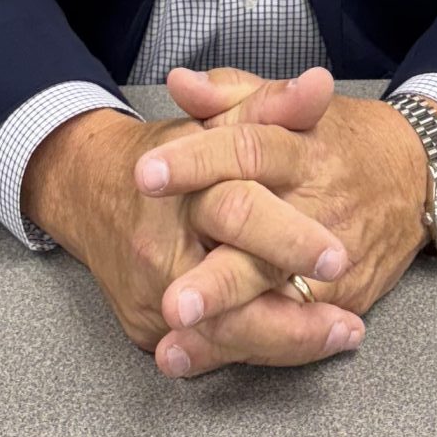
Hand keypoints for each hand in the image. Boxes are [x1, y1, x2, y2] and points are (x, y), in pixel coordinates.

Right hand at [21, 85, 362, 375]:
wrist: (89, 189)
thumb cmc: (170, 155)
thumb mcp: (219, 120)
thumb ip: (272, 105)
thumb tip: (319, 86)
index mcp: (185, 188)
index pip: (237, 210)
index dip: (288, 236)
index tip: (337, 256)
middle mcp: (162, 246)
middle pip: (229, 281)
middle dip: (290, 311)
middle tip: (346, 320)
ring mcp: (151, 294)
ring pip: (223, 332)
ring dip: (288, 338)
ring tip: (342, 333)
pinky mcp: (149, 330)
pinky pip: (208, 350)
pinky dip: (257, 349)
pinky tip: (305, 346)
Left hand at [133, 68, 436, 377]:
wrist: (414, 175)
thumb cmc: (334, 139)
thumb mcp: (285, 103)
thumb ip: (230, 94)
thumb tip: (179, 85)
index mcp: (299, 148)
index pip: (246, 150)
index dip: (196, 161)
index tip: (146, 174)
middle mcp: (316, 205)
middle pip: (264, 237)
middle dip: (218, 276)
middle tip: (173, 300)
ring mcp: (333, 259)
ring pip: (277, 294)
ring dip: (224, 324)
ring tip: (175, 341)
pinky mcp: (343, 298)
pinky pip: (293, 328)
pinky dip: (246, 347)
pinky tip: (199, 358)